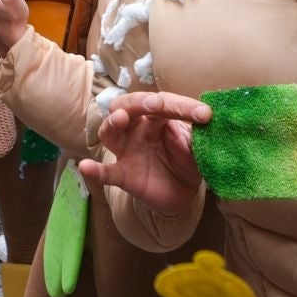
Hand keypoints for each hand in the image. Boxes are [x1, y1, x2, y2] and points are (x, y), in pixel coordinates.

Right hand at [75, 91, 209, 217]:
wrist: (182, 193)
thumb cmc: (186, 160)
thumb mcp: (197, 146)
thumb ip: (199, 135)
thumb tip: (211, 122)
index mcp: (157, 117)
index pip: (164, 104)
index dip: (184, 107)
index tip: (206, 115)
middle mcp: (137, 129)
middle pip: (127, 107)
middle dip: (137, 102)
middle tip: (153, 104)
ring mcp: (127, 151)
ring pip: (110, 132)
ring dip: (113, 123)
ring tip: (119, 119)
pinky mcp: (123, 175)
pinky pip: (106, 172)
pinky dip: (95, 170)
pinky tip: (85, 167)